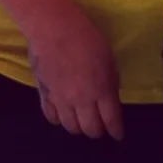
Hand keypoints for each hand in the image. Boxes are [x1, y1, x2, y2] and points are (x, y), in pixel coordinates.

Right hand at [27, 5, 124, 139]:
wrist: (53, 28)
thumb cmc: (85, 36)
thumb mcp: (108, 56)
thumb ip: (110, 81)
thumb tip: (110, 96)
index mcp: (101, 90)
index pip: (111, 120)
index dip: (116, 130)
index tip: (118, 135)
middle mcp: (81, 101)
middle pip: (90, 129)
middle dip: (98, 130)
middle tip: (100, 126)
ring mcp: (61, 100)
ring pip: (71, 127)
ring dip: (79, 127)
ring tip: (82, 120)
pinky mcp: (44, 95)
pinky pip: (52, 117)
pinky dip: (59, 120)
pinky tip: (62, 115)